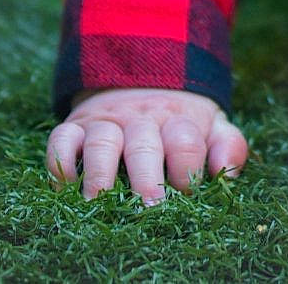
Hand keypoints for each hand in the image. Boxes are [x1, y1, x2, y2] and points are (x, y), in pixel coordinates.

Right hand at [46, 87, 248, 203]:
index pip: (184, 142)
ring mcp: (106, 122)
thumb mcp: (212, 124)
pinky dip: (59, 161)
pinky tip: (65, 187)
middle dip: (145, 179)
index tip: (186, 194)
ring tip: (99, 204)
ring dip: (100, 175)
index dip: (187, 169)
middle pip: (143, 147)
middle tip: (148, 208)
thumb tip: (226, 173)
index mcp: (178, 121)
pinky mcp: (75, 125)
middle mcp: (141, 120)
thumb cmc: (179, 121)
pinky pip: (61, 139)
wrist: (139, 79)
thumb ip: (228, 145)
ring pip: (101, 144)